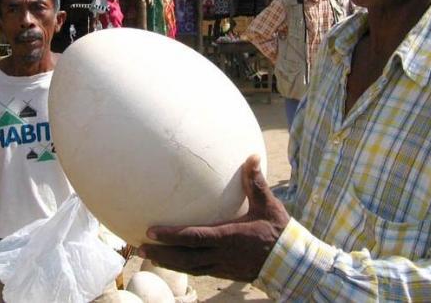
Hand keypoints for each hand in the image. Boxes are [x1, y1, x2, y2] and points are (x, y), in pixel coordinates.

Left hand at [138, 155, 289, 281]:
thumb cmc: (278, 231)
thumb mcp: (268, 205)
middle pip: (184, 258)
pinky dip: (182, 267)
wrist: (290, 263)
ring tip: (148, 255)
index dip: (171, 236)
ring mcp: (222, 266)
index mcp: (228, 237)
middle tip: (139, 246)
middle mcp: (221, 254)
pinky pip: (198, 271)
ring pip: (189, 267)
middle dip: (161, 253)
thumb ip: (256, 182)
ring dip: (167, 262)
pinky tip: (173, 261)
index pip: (193, 237)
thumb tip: (252, 156)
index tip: (151, 231)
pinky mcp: (225, 273)